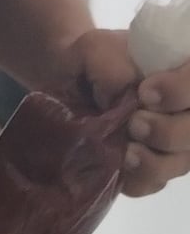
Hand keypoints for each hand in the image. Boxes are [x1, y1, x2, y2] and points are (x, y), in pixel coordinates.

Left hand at [64, 29, 189, 196]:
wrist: (57, 91)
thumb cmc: (83, 64)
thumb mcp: (92, 50)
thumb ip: (112, 64)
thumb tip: (128, 94)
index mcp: (180, 68)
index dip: (183, 90)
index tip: (146, 92)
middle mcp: (182, 107)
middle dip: (170, 131)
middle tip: (134, 124)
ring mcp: (169, 140)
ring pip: (183, 161)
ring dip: (156, 161)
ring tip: (127, 152)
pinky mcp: (147, 167)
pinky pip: (154, 183)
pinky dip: (139, 179)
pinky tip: (122, 169)